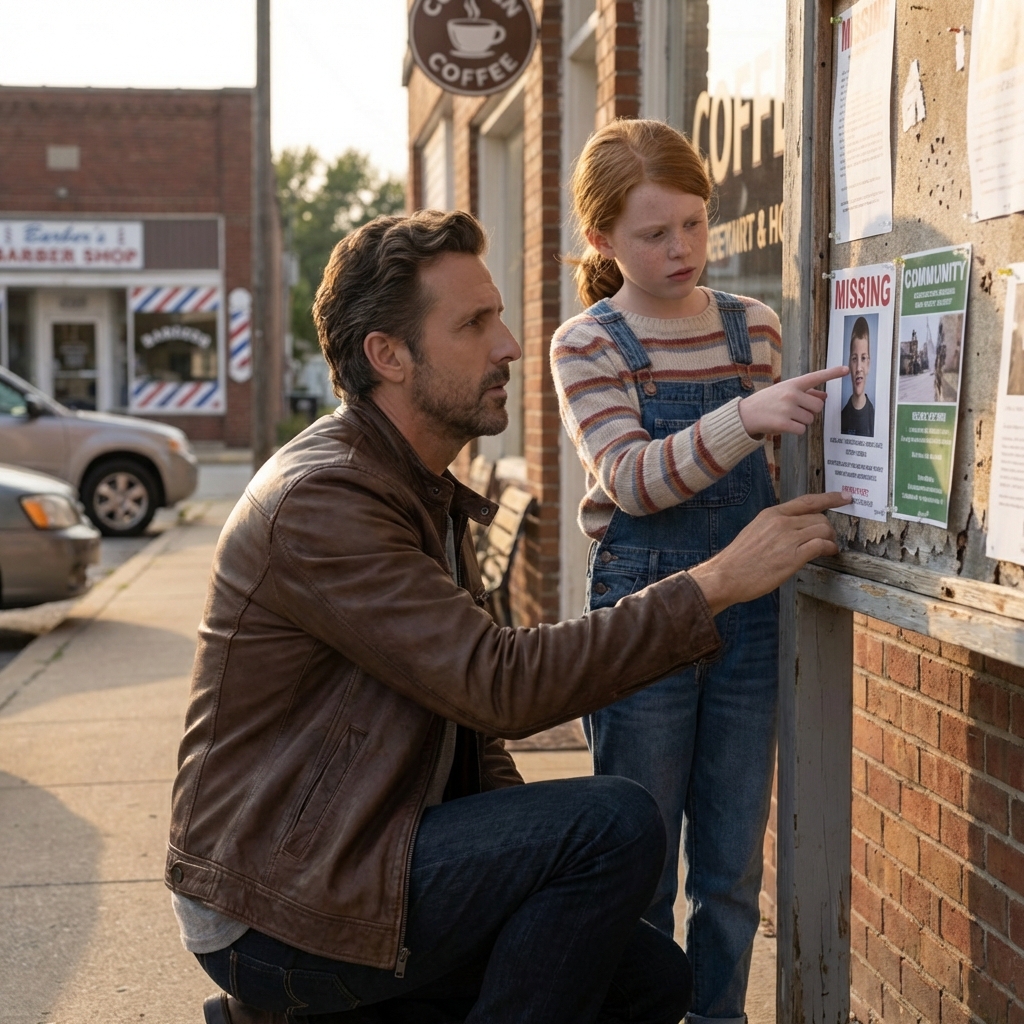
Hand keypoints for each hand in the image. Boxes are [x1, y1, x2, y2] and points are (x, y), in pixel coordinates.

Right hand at [688, 492, 849, 614]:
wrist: (726, 576)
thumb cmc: (738, 559)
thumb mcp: (755, 532)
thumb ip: (775, 527)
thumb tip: (794, 530)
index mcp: (771, 514)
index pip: (807, 501)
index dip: (829, 498)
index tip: (844, 497)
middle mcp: (781, 522)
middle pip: (819, 517)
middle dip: (829, 528)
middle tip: (828, 539)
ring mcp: (788, 539)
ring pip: (823, 530)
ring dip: (830, 539)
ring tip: (828, 548)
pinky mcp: (793, 557)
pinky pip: (821, 546)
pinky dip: (829, 549)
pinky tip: (828, 554)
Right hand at [738, 366, 848, 436]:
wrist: (745, 414)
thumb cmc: (767, 402)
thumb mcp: (784, 392)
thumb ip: (806, 393)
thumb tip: (825, 395)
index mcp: (792, 384)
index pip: (815, 377)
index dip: (832, 373)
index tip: (846, 370)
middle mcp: (791, 394)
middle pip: (818, 406)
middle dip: (811, 411)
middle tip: (797, 411)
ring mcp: (787, 409)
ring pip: (810, 419)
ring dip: (802, 421)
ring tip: (787, 417)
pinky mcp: (783, 423)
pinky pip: (802, 429)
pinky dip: (796, 430)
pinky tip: (785, 426)